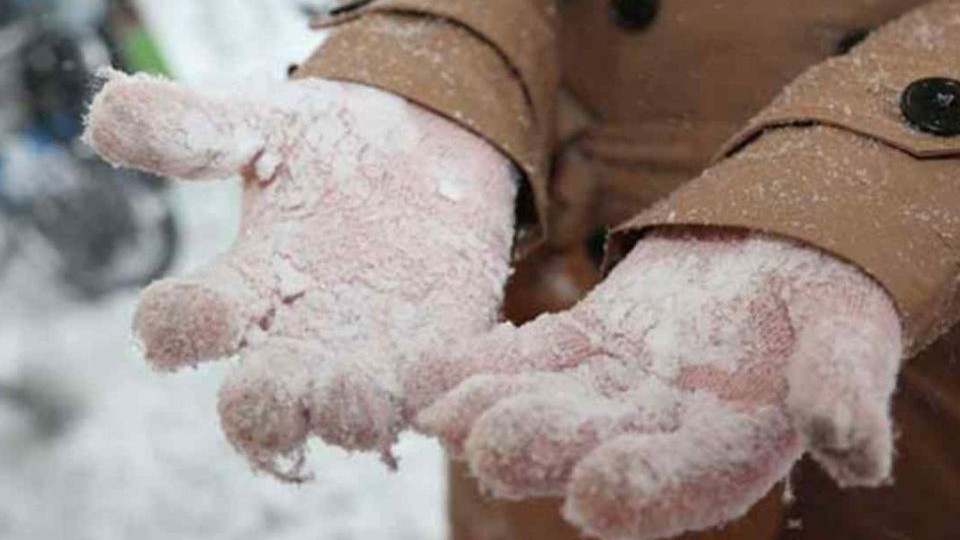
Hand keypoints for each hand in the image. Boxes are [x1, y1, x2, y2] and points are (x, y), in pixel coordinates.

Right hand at [84, 71, 516, 479]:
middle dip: (262, 409)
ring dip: (352, 415)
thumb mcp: (262, 121)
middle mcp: (299, 340)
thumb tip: (107, 112)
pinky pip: (438, 394)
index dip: (175, 329)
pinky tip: (448, 374)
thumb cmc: (329, 144)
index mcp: (242, 288)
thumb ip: (192, 124)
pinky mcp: (440, 353)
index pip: (184, 328)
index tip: (191, 310)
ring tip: (359, 391)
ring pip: (352, 418)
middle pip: (262, 406)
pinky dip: (440, 396)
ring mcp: (371, 356)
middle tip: (277, 391)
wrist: (425, 148)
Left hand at [406, 230, 900, 538]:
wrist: (776, 255)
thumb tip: (849, 446)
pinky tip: (431, 371)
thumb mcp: (852, 333)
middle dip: (544, 449)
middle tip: (489, 449)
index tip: (595, 494)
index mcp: (731, 444)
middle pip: (597, 446)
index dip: (645, 488)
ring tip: (442, 415)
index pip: (686, 478)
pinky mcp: (577, 347)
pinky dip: (481, 364)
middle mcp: (658, 431)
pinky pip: (526, 358)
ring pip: (548, 406)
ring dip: (494, 412)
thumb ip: (844, 387)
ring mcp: (610, 390)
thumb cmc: (823, 301)